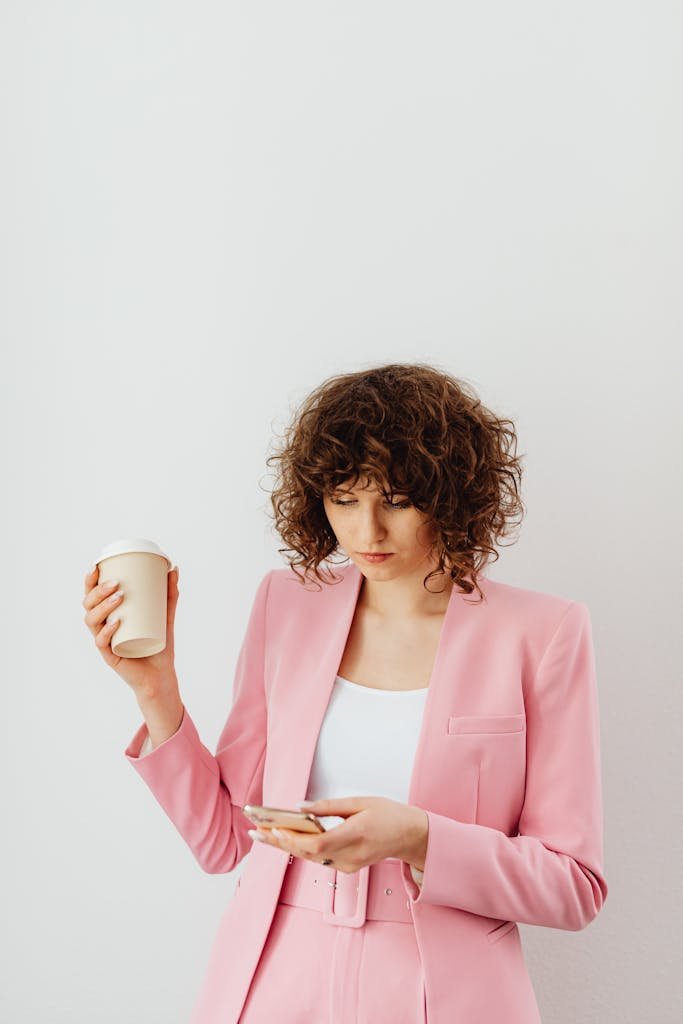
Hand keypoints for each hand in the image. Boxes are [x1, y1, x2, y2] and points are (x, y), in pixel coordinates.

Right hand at [82, 563, 180, 699]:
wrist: (161, 674)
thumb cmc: (159, 643)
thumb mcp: (166, 614)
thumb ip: (170, 593)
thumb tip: (174, 568)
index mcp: (108, 615)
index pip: (92, 596)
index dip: (89, 581)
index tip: (97, 566)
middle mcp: (102, 627)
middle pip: (88, 605)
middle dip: (98, 591)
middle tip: (116, 583)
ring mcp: (105, 642)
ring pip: (92, 621)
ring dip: (102, 606)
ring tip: (119, 597)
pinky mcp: (110, 656)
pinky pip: (102, 642)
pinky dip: (107, 631)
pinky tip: (116, 623)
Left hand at [249, 796, 428, 873]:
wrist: (410, 836)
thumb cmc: (387, 814)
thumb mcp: (361, 802)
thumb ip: (329, 806)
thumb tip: (301, 807)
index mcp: (356, 835)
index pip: (318, 844)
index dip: (294, 838)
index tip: (274, 828)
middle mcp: (350, 856)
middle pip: (308, 853)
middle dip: (280, 842)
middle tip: (256, 832)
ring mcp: (348, 866)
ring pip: (310, 858)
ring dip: (286, 847)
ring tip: (263, 834)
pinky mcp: (346, 868)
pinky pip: (318, 859)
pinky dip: (300, 849)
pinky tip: (285, 839)